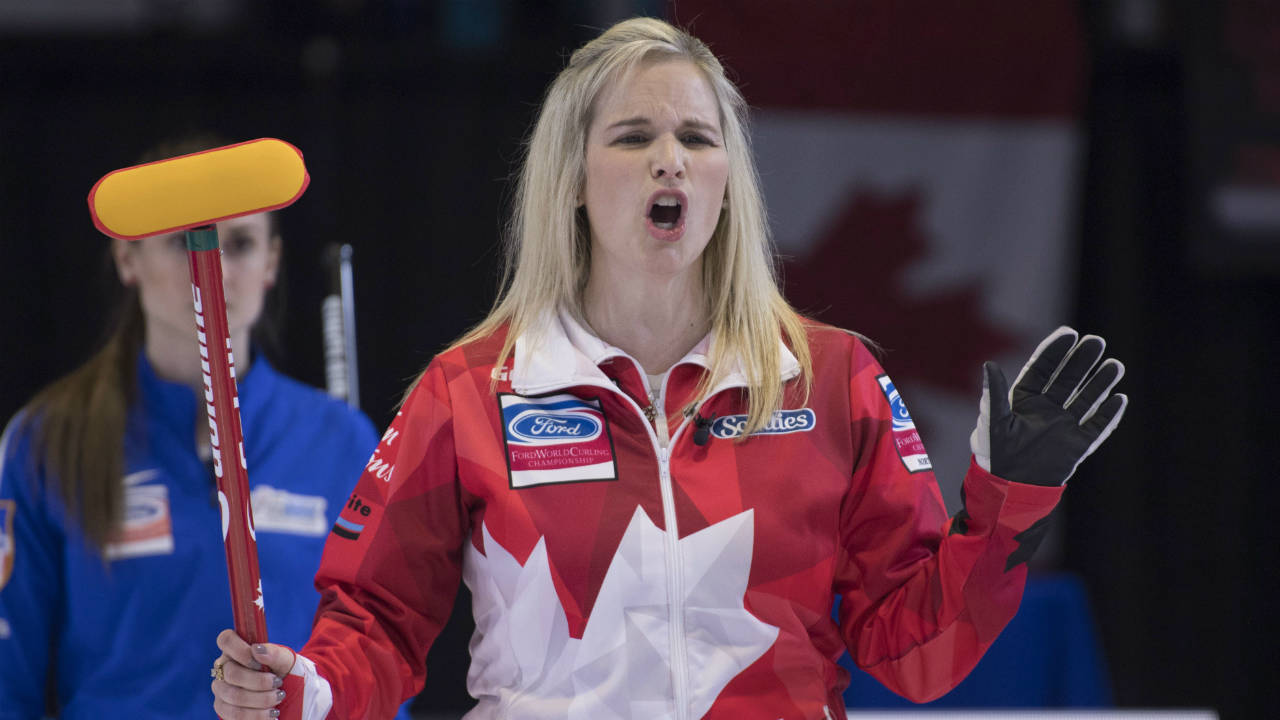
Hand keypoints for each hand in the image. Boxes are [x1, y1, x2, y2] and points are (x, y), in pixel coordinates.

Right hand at [211, 629, 296, 718]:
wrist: (288, 692)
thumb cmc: (283, 671)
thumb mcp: (285, 660)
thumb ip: (274, 653)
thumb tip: (257, 649)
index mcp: (236, 650)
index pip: (226, 639)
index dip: (240, 650)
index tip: (259, 663)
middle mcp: (224, 668)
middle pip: (231, 673)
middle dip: (259, 681)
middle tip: (278, 683)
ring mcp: (221, 689)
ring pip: (233, 696)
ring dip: (261, 700)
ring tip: (278, 698)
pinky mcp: (223, 708)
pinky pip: (234, 715)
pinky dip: (256, 716)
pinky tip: (271, 714)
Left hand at [970, 326, 1126, 485]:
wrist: (1010, 489)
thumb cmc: (995, 455)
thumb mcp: (993, 422)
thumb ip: (994, 394)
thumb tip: (989, 364)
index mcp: (1024, 399)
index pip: (1043, 368)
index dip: (1056, 350)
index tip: (1069, 333)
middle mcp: (1046, 409)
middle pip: (1068, 378)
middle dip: (1081, 360)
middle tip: (1097, 341)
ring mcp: (1063, 425)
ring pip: (1085, 398)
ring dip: (1100, 382)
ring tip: (1115, 365)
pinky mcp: (1076, 444)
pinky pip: (1096, 426)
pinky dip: (1108, 414)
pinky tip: (1119, 398)